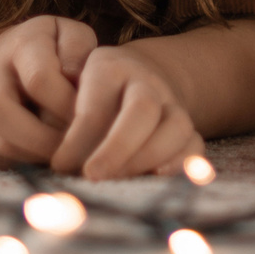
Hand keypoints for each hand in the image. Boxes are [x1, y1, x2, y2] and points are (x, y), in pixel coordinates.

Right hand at [0, 15, 94, 168]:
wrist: (15, 58)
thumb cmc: (58, 50)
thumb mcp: (73, 36)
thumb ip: (78, 50)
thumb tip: (72, 75)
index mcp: (22, 46)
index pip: (39, 79)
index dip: (67, 103)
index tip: (90, 115)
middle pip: (0, 111)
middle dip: (46, 138)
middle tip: (76, 144)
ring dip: (36, 157)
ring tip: (64, 154)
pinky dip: (12, 167)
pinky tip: (39, 164)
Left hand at [48, 44, 204, 179]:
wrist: (134, 73)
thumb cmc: (85, 94)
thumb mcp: (66, 94)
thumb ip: (59, 124)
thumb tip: (61, 166)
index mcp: (108, 69)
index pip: (96, 106)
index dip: (77, 140)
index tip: (59, 165)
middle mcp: (145, 81)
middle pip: (142, 109)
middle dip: (117, 147)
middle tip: (91, 175)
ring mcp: (172, 103)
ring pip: (176, 126)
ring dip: (147, 159)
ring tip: (121, 184)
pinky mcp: (188, 126)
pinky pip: (195, 145)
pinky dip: (182, 165)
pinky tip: (157, 179)